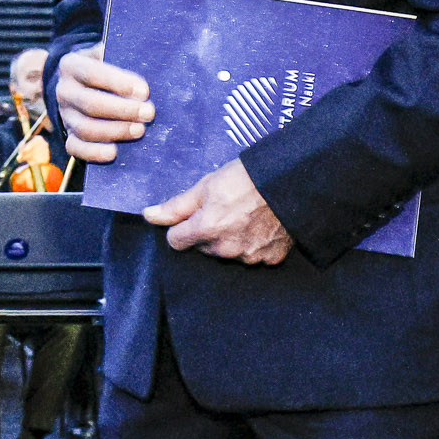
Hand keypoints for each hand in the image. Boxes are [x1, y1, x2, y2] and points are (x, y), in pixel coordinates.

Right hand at [56, 43, 153, 164]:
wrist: (81, 85)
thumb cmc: (105, 68)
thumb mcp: (108, 54)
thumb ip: (120, 55)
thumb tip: (147, 62)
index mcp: (71, 66)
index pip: (92, 73)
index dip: (118, 83)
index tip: (144, 92)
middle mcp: (64, 91)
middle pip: (90, 103)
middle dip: (122, 110)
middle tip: (149, 113)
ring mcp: (65, 115)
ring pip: (85, 128)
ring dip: (115, 131)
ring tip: (140, 130)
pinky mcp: (69, 135)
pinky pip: (75, 148)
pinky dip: (94, 153)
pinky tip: (114, 152)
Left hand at [145, 158, 291, 263]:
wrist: (289, 181)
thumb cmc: (244, 179)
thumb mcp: (205, 186)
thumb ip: (176, 207)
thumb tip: (149, 216)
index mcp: (207, 230)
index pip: (176, 241)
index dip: (181, 226)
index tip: (192, 215)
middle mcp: (227, 249)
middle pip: (202, 248)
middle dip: (206, 233)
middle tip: (223, 210)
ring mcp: (250, 256)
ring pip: (226, 253)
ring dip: (229, 240)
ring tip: (243, 216)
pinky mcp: (270, 259)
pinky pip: (252, 256)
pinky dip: (252, 245)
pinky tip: (259, 226)